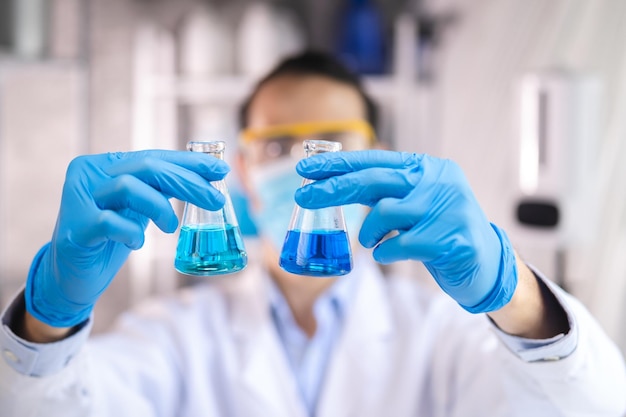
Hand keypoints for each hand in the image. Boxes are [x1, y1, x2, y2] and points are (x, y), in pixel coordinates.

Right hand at [26, 150, 228, 326]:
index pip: (154, 156)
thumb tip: (206, 178)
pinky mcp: (76, 228)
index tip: (220, 169)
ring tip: (170, 227)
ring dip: (159, 207)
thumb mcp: (139, 209)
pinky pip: (110, 222)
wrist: (74, 276)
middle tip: (215, 200)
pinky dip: (132, 233)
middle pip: (146, 167)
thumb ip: (161, 190)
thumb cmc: (111, 238)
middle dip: (187, 182)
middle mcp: (90, 175)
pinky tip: (137, 243)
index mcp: (106, 165)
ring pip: (128, 187)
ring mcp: (79, 200)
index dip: (189, 162)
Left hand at [295, 150, 516, 312]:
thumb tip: (335, 184)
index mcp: (426, 168)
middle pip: (374, 180)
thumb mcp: (414, 202)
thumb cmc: (440, 231)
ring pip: (385, 212)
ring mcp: (447, 208)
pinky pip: (400, 243)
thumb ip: (385, 191)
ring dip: (368, 232)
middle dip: (333, 188)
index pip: (374, 160)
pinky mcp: (452, 238)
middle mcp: (438, 181)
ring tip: (372, 241)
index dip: (338, 165)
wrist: (487, 264)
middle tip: (304, 197)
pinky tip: (388, 253)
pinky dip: (385, 251)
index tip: (305, 170)